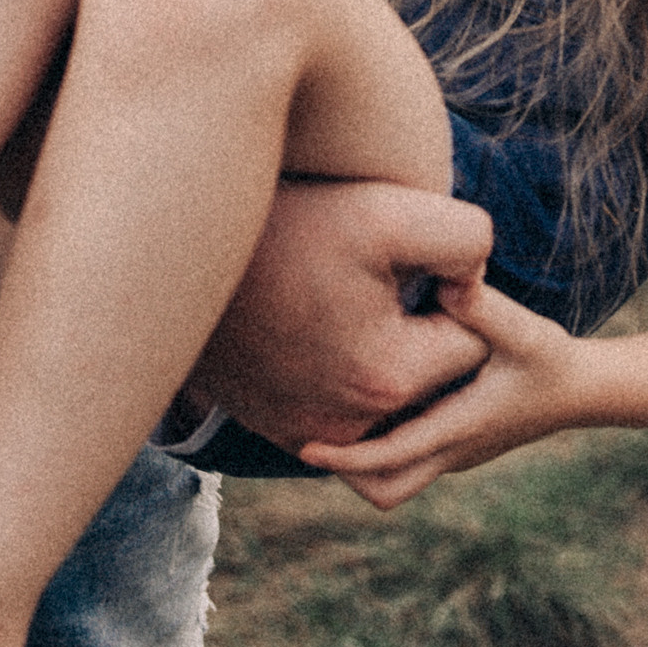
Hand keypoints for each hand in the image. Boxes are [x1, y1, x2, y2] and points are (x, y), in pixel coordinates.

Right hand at [191, 177, 493, 448]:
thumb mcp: (387, 210)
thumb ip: (466, 241)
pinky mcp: (274, 428)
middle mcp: (346, 428)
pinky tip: (317, 322)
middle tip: (377, 279)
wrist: (173, 251)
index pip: (472, 346)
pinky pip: (340, 408)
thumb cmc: (284, 222)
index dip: (452, 295)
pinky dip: (341, 371)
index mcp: (386, 380)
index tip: (411, 264)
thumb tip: (475, 288)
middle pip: (431, 380)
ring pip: (388, 396)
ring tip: (347, 301)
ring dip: (383, 355)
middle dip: (421, 331)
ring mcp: (304, 436)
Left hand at [298, 276, 586, 509]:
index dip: (346, 457)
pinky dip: (381, 447)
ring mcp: (456, 455)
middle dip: (348, 471)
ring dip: (362, 459)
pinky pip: (409, 461)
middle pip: (386, 490)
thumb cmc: (552, 358)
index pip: (392, 458)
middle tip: (310, 430)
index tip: (306, 447)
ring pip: (396, 480)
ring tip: (328, 412)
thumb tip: (448, 284)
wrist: (584, 390)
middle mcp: (454, 451)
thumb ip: (485, 307)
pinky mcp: (457, 446)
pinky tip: (364, 404)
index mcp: (461, 428)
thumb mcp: (525, 330)